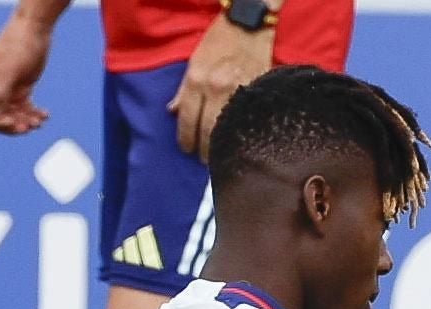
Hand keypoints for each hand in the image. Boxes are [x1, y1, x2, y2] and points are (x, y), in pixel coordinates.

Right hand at [0, 11, 52, 133]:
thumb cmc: (17, 46)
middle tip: (29, 127)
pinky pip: (25, 109)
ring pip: (13, 115)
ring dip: (26, 121)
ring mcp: (6, 90)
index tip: (13, 121)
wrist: (34, 31)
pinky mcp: (21, 90)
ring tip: (40, 120)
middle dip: (12, 125)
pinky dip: (34, 114)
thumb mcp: (7, 70)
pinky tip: (45, 114)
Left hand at [168, 15, 273, 161]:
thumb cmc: (219, 41)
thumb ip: (184, 90)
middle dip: (205, 148)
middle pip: (208, 130)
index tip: (187, 149)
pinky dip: (241, 134)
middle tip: (204, 160)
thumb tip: (173, 111)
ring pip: (228, 129)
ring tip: (221, 155)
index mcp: (197, 79)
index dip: (186, 138)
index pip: (187, 118)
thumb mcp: (195, 61)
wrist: (248, 25)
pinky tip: (239, 142)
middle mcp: (215, 88)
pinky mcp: (256, 94)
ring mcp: (238, 92)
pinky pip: (246, 120)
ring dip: (224, 145)